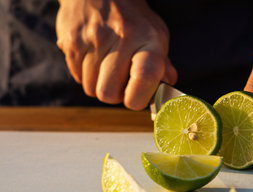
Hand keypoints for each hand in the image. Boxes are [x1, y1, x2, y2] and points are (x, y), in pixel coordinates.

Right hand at [56, 0, 176, 109]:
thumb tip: (167, 89)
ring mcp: (93, 39)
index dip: (138, 98)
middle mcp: (121, 38)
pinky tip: (95, 58)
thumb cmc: (133, 19)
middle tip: (120, 81)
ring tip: (107, 66)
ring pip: (91, 88)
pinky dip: (86, 74)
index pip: (144, 77)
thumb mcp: (156, 35)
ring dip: (99, 84)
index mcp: (149, 39)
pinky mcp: (71, 41)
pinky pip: (77, 77)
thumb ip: (163, 65)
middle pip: (108, 93)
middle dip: (115, 95)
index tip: (137, 98)